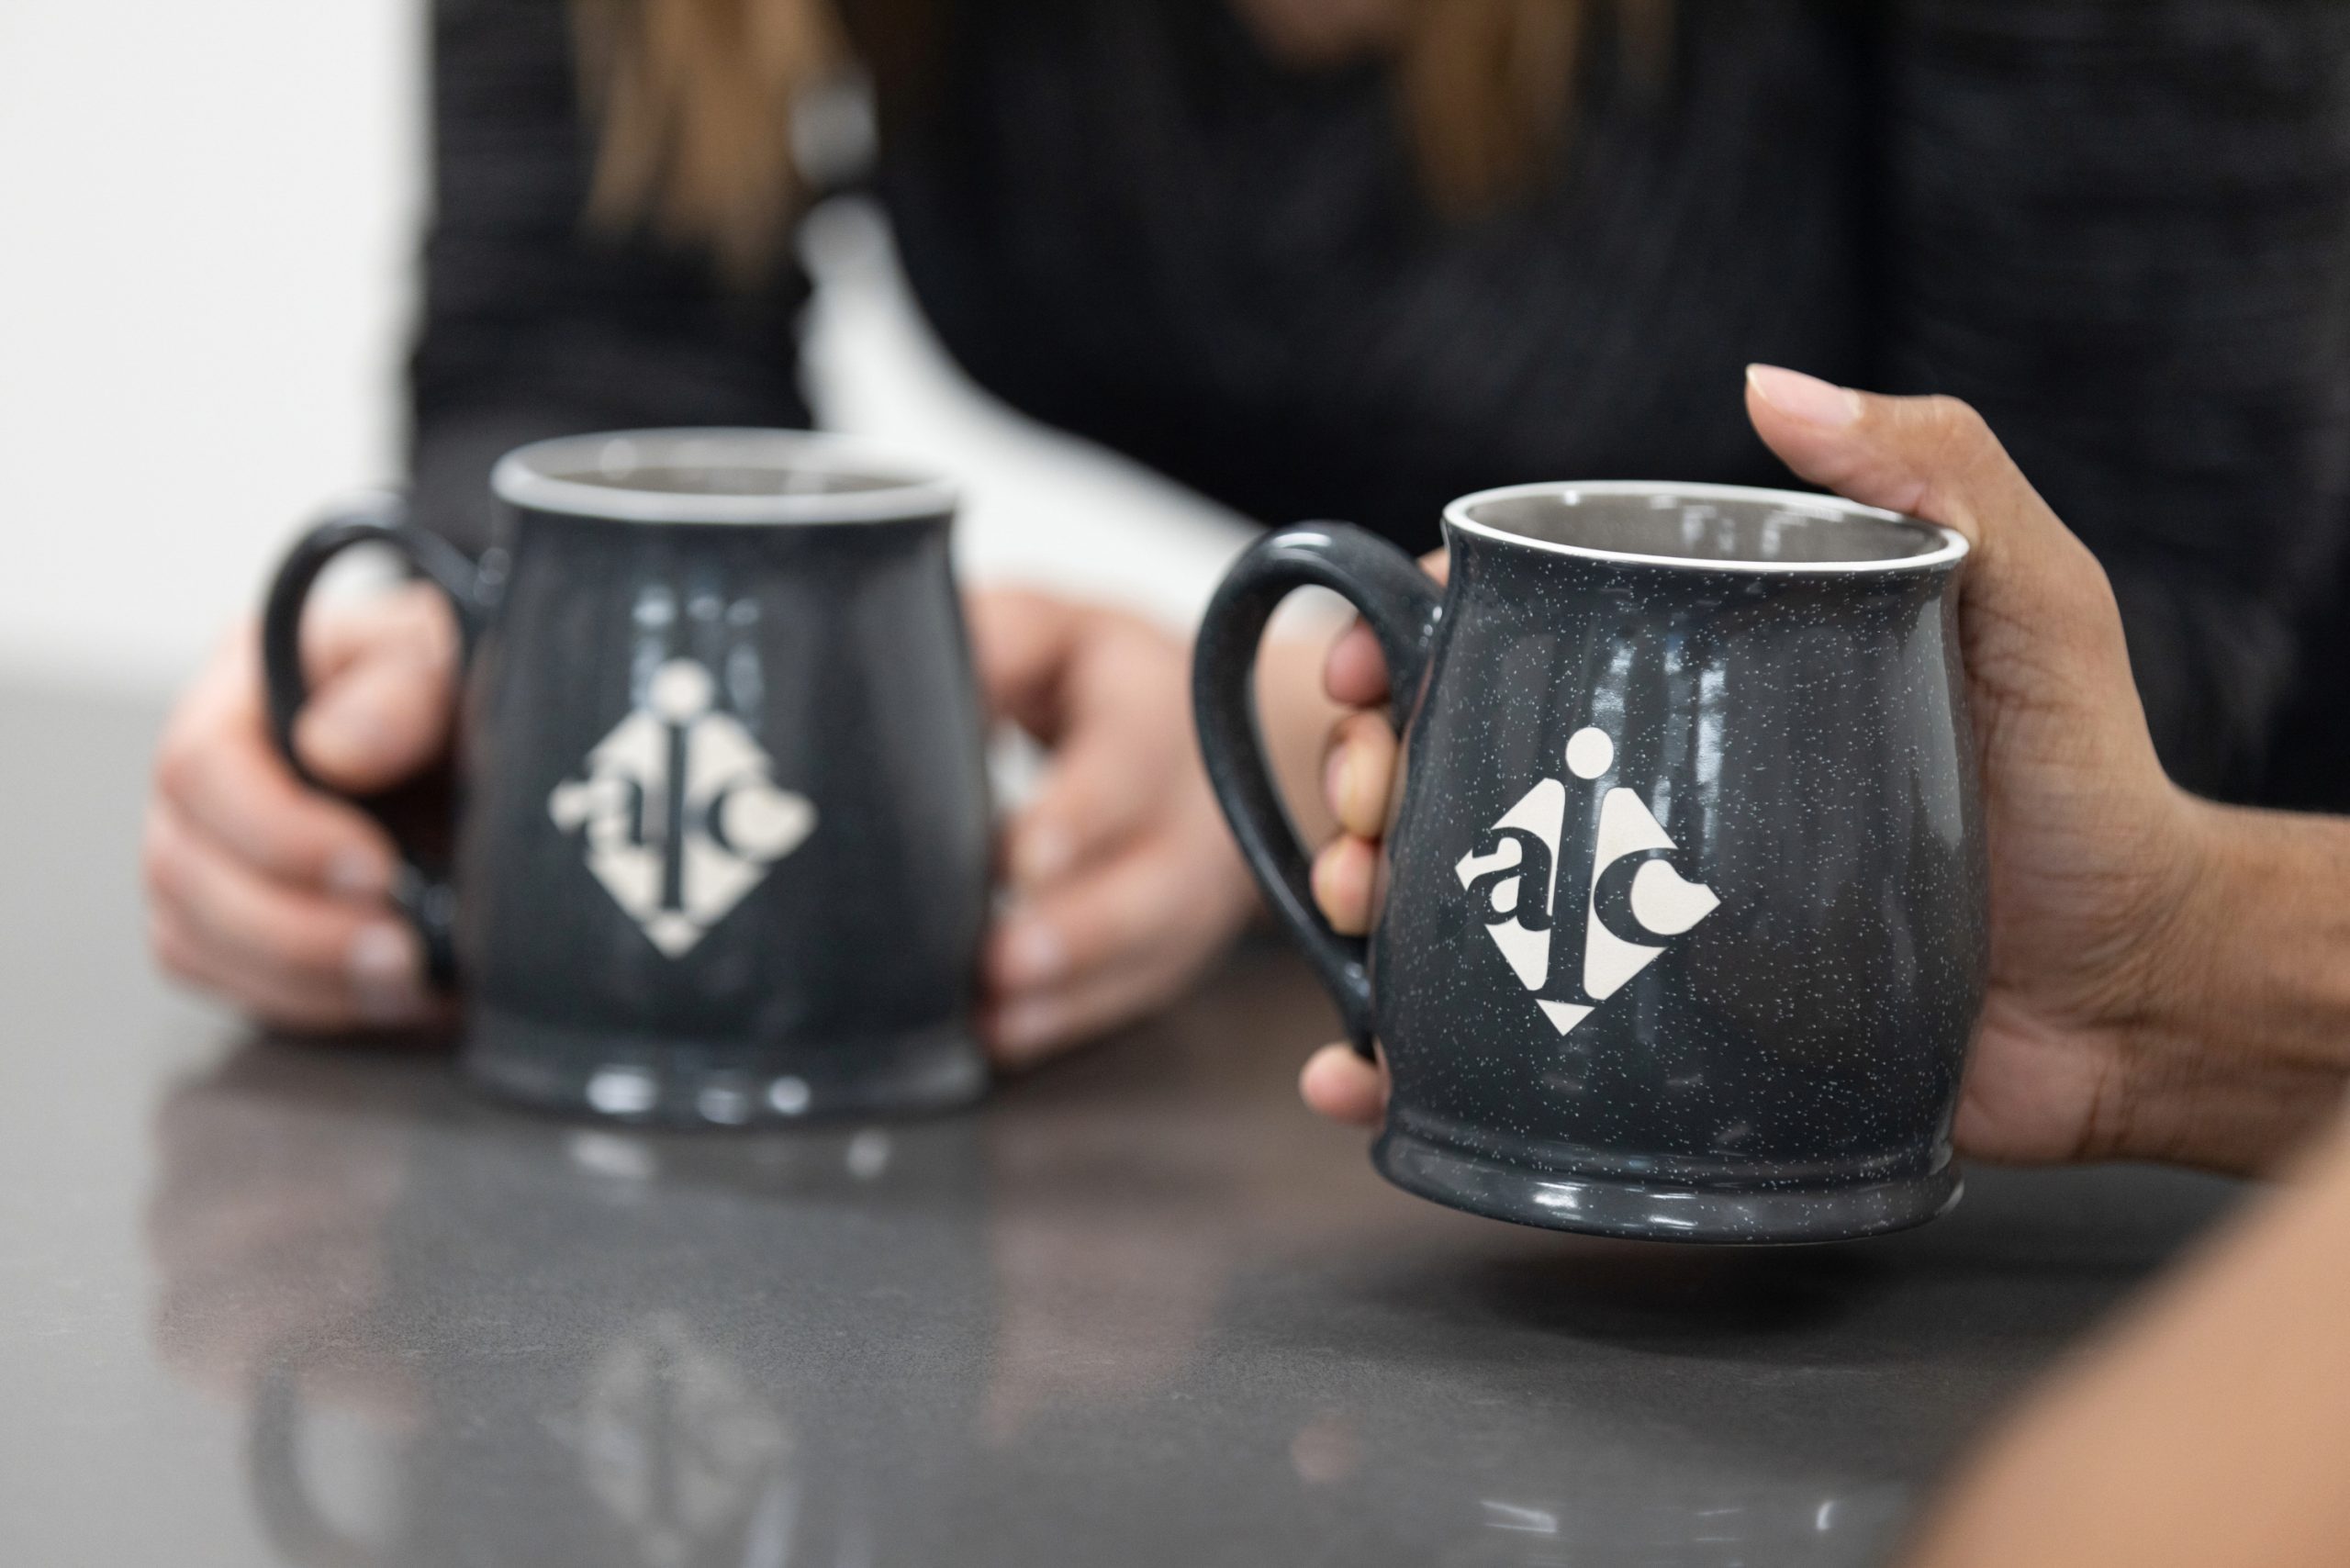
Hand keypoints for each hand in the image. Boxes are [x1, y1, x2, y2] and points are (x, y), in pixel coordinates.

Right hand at [145, 585, 456, 1032]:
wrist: (496, 743)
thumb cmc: (463, 684)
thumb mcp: (451, 662)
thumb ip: (402, 689)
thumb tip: (335, 751)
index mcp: (242, 689)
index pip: (201, 766)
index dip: (278, 833)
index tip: (377, 869)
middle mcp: (205, 776)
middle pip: (182, 868)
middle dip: (293, 929)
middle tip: (400, 952)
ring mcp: (209, 853)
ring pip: (194, 939)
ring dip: (302, 979)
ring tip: (407, 982)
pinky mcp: (236, 921)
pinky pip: (230, 982)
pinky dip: (309, 1002)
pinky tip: (392, 996)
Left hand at [971, 589, 1262, 1065]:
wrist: (1215, 733)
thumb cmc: (1095, 679)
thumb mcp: (1053, 632)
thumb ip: (991, 644)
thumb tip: (893, 667)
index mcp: (1153, 711)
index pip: (1128, 763)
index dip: (1080, 814)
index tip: (1022, 859)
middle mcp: (1192, 809)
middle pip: (1155, 882)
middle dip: (1081, 929)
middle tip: (1000, 960)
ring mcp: (1194, 887)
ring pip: (1149, 952)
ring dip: (1068, 992)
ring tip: (993, 1009)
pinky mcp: (1176, 944)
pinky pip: (1130, 996)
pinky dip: (1063, 1022)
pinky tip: (999, 1034)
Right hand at [1301, 366, 2341, 1175]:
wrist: (2133, 992)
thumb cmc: (2085, 782)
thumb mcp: (2030, 599)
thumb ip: (1933, 470)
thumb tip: (1766, 383)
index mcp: (1688, 678)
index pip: (1503, 634)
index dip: (1392, 640)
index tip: (1356, 670)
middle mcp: (1641, 790)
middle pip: (1442, 762)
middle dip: (1358, 774)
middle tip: (1365, 809)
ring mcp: (1632, 915)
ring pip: (1444, 899)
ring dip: (1354, 904)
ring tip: (1361, 921)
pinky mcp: (1644, 1031)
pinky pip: (1498, 1043)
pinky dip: (1402, 1063)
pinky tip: (1366, 1076)